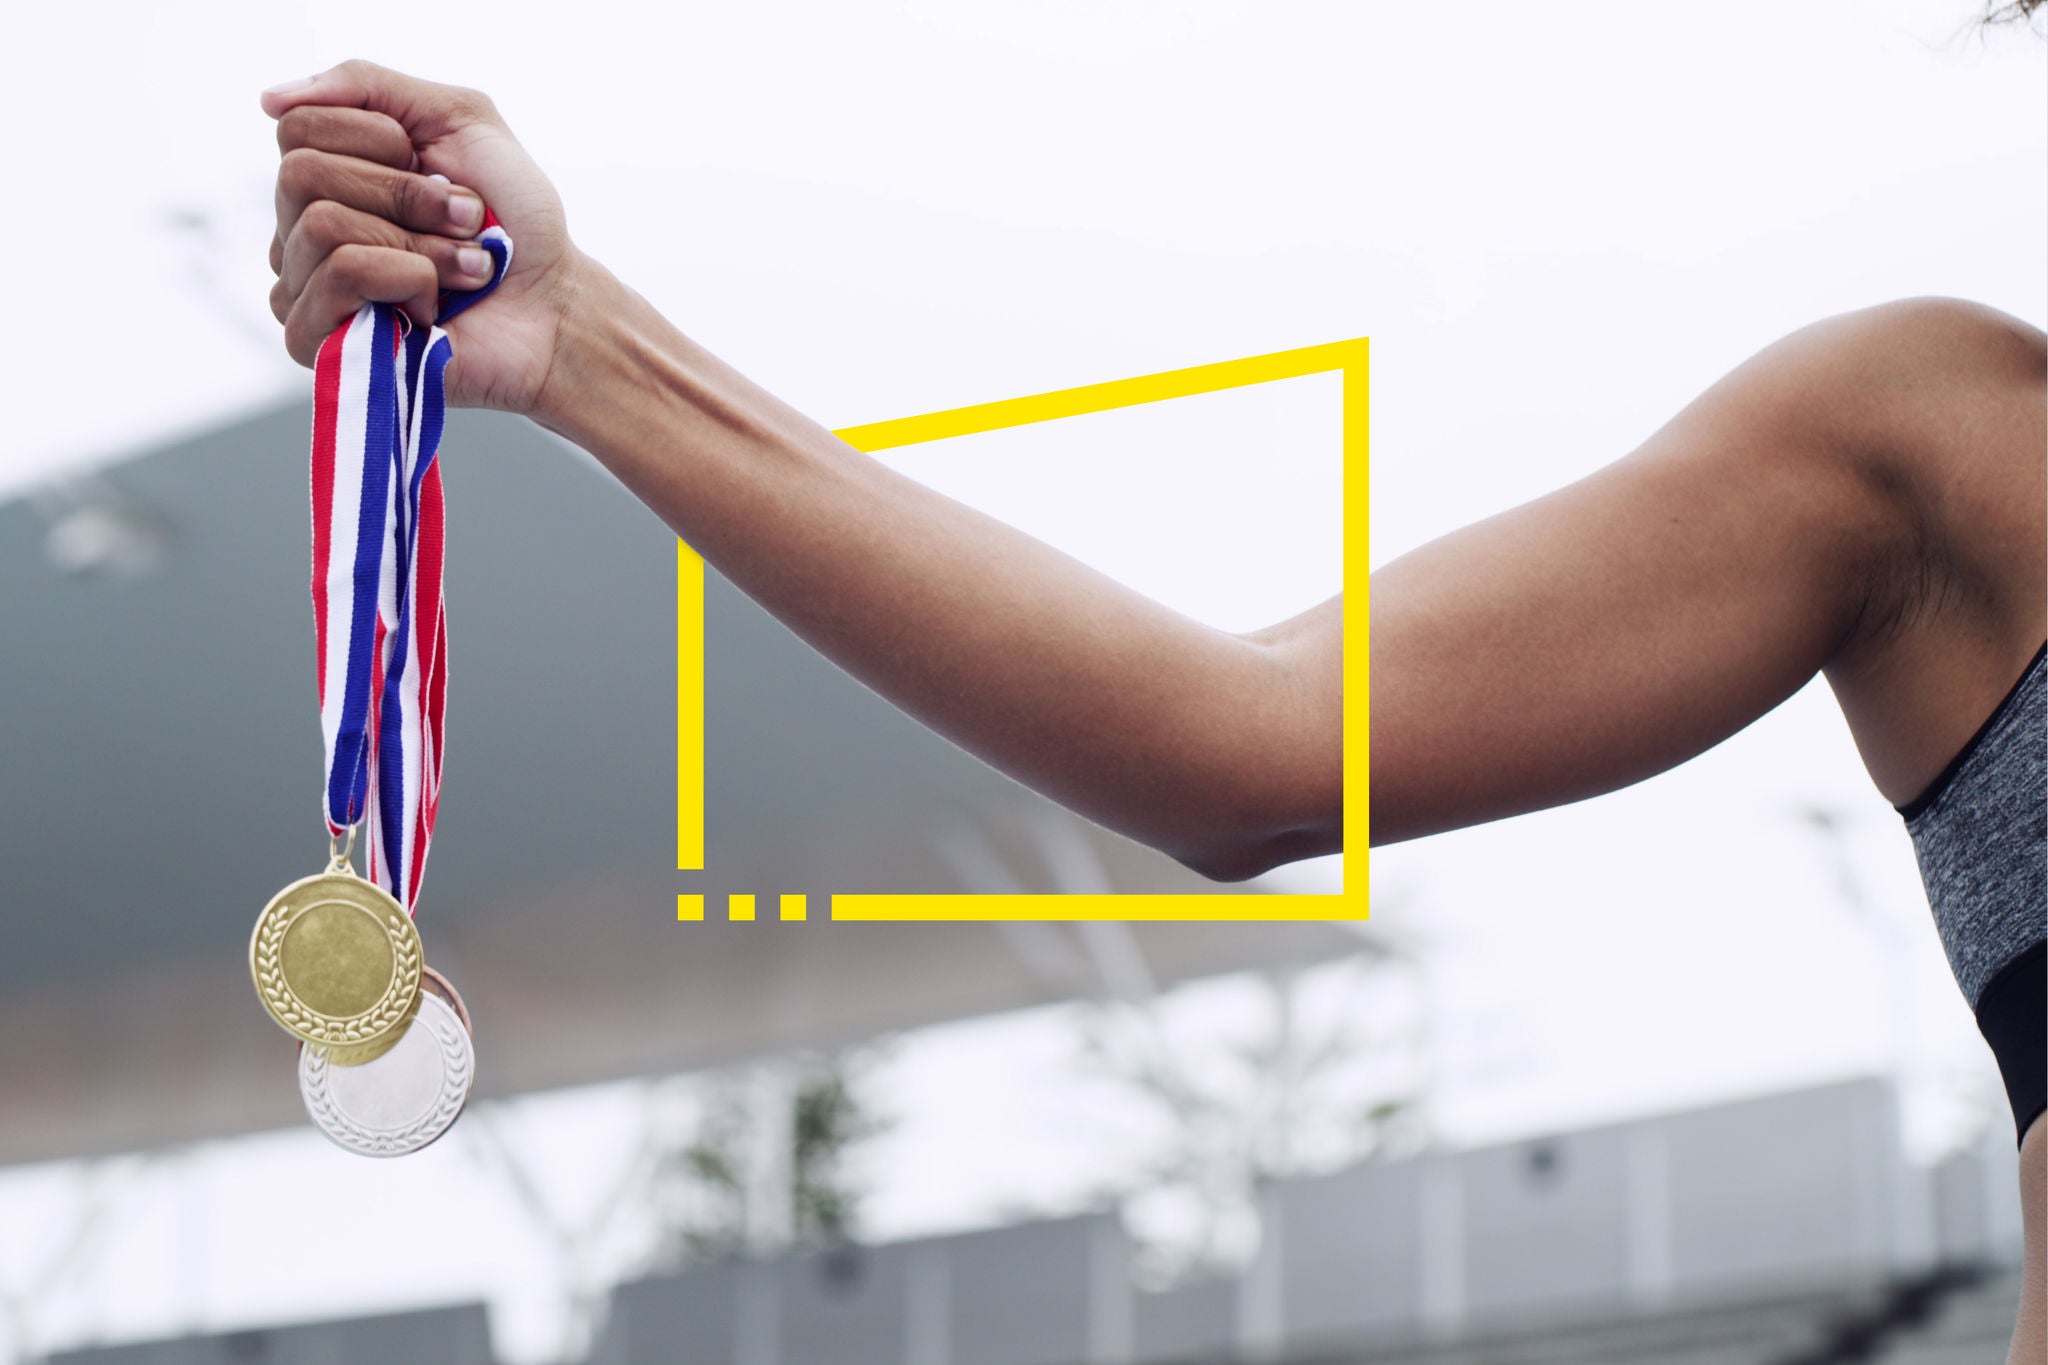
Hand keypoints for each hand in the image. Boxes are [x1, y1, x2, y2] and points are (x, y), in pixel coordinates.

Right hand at [262, 60, 583, 414]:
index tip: (436, 169)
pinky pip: (340, 278)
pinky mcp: (324, 346)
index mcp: (326, 180)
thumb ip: (369, 86)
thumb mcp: (458, 120)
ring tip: (465, 268)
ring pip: (323, 227)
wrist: (555, 307)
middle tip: (462, 219)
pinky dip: (409, 278)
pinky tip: (436, 308)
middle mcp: (300, 233)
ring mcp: (305, 291)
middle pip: (300, 175)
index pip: (296, 128)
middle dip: (404, 194)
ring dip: (420, 242)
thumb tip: (270, 99)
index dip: (380, 141)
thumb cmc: (514, 220)